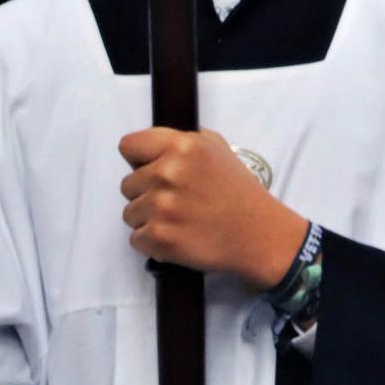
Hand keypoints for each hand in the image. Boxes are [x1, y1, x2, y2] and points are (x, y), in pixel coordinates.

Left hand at [119, 128, 307, 287]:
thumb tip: (156, 145)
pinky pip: (136, 239)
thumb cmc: (239, 193)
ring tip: (179, 220)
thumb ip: (184, 141)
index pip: (129, 145)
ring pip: (130, 213)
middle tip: (176, 200)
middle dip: (146, 193)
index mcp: (183, 146)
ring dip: (149, 219)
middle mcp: (169, 172)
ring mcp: (162, 206)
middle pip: (127, 184)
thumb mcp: (219, 149)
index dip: (138, 159)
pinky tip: (177, 236)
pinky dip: (153, 242)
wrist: (257, 234)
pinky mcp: (159, 237)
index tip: (150, 168)